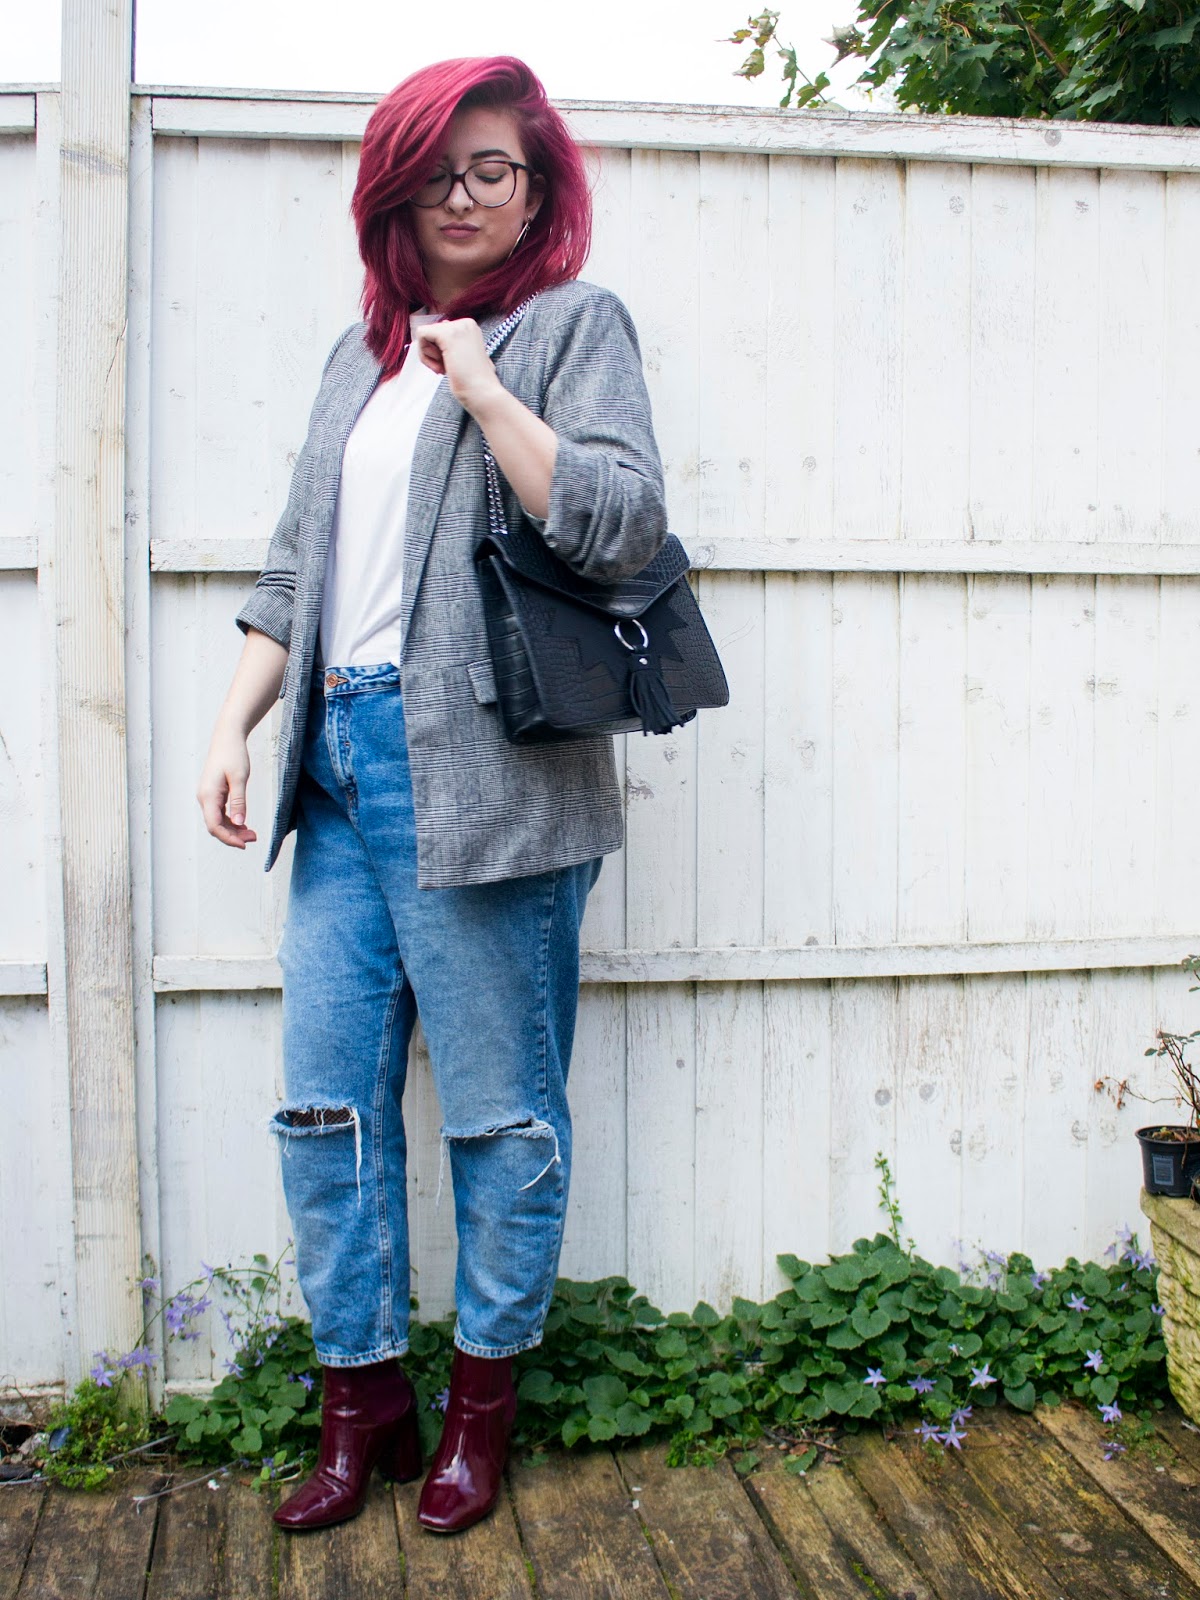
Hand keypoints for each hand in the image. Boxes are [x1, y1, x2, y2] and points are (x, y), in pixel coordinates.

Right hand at [197, 726, 256, 848]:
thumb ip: (239, 802)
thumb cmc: (233, 754)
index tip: (245, 844)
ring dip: (233, 829)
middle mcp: (204, 797)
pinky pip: (219, 813)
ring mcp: (207, 796)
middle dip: (233, 836)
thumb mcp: (240, 778)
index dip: (229, 838)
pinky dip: (231, 821)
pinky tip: (243, 823)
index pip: (215, 826)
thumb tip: (239, 823)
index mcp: (208, 795)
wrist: (227, 737)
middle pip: (215, 826)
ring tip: (251, 833)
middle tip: (253, 837)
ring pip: (217, 821)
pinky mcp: (213, 793)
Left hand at [416, 319, 501, 415]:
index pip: (441, 332)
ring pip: (425, 334)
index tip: (451, 366)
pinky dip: (424, 354)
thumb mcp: (466, 356)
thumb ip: (454, 343)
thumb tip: (440, 327)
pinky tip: (438, 367)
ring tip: (446, 369)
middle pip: (432, 332)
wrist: (482, 393)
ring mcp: (457, 327)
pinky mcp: (447, 334)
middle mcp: (464, 323)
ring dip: (430, 356)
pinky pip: (421, 334)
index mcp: (470, 327)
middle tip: (448, 369)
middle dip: (434, 354)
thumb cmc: (474, 382)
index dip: (440, 352)